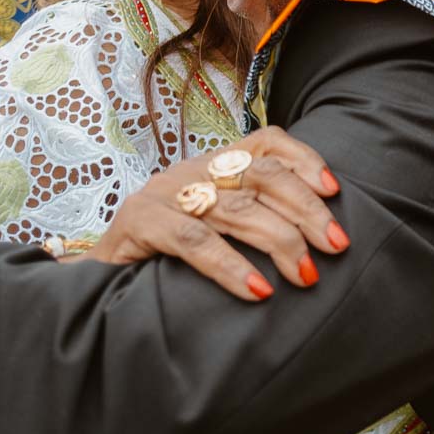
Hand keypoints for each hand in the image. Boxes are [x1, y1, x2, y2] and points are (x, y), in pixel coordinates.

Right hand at [85, 128, 348, 302]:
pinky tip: (259, 291)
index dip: (305, 160)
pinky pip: (194, 241)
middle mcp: (191, 170)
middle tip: (338, 245)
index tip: (336, 190)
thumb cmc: (167, 258)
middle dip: (307, 209)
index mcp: (213, 164)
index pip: (267, 142)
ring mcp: (164, 193)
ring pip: (236, 208)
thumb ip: (255, 219)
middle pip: (262, 175)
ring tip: (308, 275)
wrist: (96, 281)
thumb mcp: (215, 228)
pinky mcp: (140, 222)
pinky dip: (231, 266)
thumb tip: (321, 239)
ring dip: (281, 241)